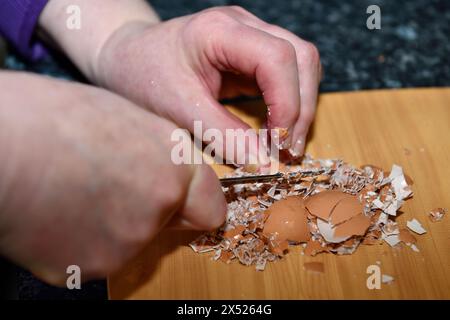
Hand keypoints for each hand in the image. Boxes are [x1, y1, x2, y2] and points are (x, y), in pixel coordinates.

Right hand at [0, 72, 225, 284]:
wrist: (0, 147)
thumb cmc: (50, 118)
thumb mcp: (125, 118)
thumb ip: (160, 153)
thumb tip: (167, 172)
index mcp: (172, 165)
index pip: (211, 205)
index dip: (196, 201)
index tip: (185, 201)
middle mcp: (159, 207)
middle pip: (173, 223)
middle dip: (155, 210)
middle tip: (116, 186)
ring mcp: (126, 243)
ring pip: (133, 240)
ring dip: (114, 224)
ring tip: (77, 193)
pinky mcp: (89, 268)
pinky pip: (98, 257)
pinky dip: (83, 241)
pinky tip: (60, 213)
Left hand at [95, 6, 320, 161]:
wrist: (128, 59)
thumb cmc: (143, 77)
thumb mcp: (177, 109)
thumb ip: (222, 134)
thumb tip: (263, 162)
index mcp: (220, 31)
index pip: (277, 58)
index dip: (288, 103)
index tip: (280, 142)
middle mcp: (242, 25)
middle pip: (300, 57)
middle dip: (301, 107)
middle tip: (290, 149)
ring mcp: (250, 36)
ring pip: (301, 63)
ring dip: (301, 104)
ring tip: (287, 142)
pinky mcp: (250, 53)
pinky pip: (286, 73)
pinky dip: (289, 101)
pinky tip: (278, 127)